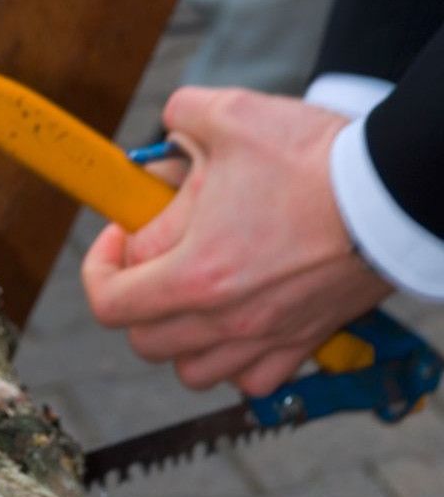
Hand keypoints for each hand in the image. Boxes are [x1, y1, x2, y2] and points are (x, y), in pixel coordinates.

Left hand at [82, 87, 392, 395]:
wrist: (397, 190)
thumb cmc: (316, 159)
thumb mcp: (233, 115)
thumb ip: (182, 114)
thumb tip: (170, 125)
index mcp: (194, 271)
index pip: (109, 300)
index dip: (99, 266)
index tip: (118, 237)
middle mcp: (224, 317)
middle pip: (143, 340)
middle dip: (134, 302)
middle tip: (152, 263)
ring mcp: (264, 335)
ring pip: (192, 372)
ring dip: (177, 340)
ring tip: (189, 299)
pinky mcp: (303, 342)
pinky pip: (252, 382)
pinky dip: (235, 364)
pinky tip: (238, 326)